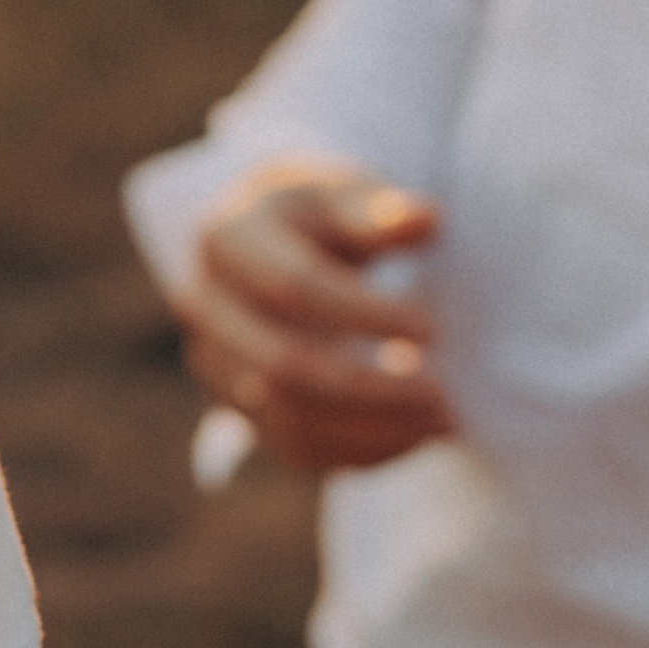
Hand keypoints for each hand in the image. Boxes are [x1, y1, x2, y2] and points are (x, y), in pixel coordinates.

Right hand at [180, 163, 453, 472]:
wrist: (272, 246)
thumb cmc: (319, 216)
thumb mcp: (343, 196)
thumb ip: (379, 213)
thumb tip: (425, 219)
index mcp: (227, 237)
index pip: (291, 287)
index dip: (364, 315)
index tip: (431, 328)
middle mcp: (205, 305)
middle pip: (282, 365)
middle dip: (370, 388)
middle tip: (443, 394)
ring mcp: (214, 362)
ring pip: (287, 418)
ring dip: (371, 429)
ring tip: (442, 421)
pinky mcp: (236, 408)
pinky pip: (295, 447)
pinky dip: (358, 451)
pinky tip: (414, 435)